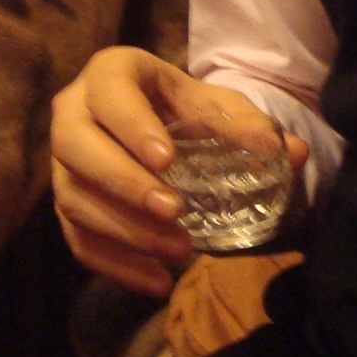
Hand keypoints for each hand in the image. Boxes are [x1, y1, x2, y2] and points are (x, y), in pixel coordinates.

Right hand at [50, 47, 309, 297]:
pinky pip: (77, 239)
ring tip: (180, 250)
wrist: (157, 120)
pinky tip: (157, 282)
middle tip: (174, 211)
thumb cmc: (186, 107)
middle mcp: (73, 113)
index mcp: (110, 73)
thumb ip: (251, 128)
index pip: (111, 95)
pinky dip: (115, 266)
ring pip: (74, 199)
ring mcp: (63, 162)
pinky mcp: (66, 203)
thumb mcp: (218, 107)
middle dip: (124, 184)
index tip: (167, 160)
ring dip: (125, 231)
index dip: (133, 127)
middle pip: (76, 148)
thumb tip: (294, 154)